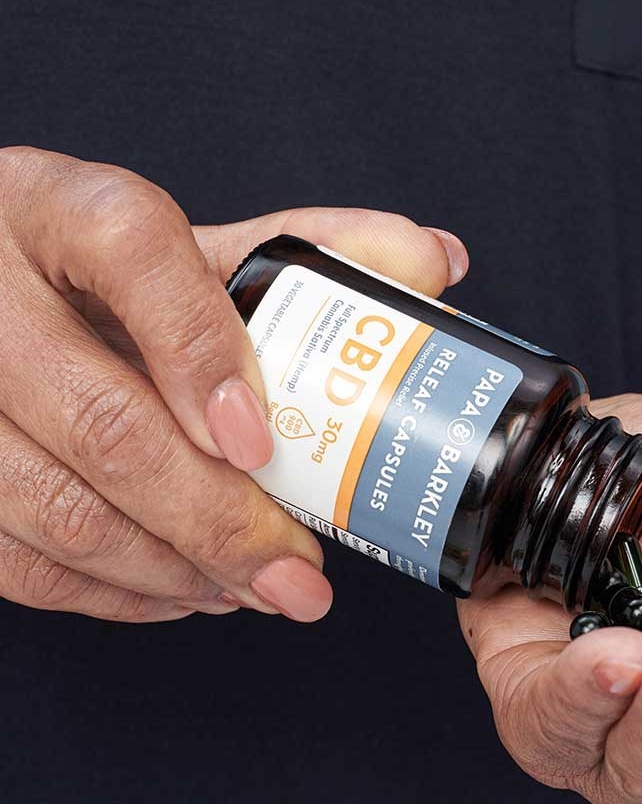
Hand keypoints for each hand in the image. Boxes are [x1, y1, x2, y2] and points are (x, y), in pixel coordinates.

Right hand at [0, 146, 465, 621]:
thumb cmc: (90, 271)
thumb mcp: (187, 245)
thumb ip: (307, 251)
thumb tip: (437, 260)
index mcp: (62, 209)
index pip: (134, 254)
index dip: (203, 353)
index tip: (263, 442)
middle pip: (103, 421)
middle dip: (217, 518)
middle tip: (297, 571)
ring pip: (56, 508)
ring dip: (175, 569)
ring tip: (256, 588)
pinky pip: (15, 558)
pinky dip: (112, 594)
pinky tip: (186, 592)